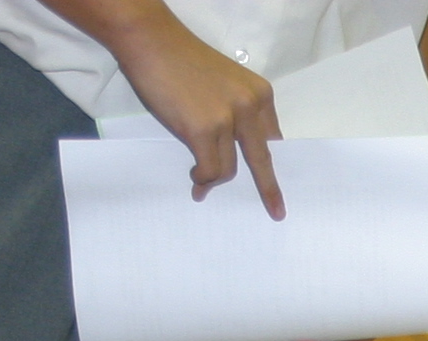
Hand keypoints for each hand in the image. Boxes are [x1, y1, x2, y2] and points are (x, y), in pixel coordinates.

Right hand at [105, 13, 285, 215]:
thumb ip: (237, 112)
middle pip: (263, 159)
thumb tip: (236, 148)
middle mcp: (250, 106)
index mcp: (259, 94)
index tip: (270, 180)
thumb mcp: (225, 83)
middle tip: (276, 211)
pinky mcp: (204, 129)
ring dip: (214, 180)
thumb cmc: (181, 61)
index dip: (268, 161)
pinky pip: (209, 170)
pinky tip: (195, 181)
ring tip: (200, 183)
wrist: (151, 41)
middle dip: (269, 189)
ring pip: (230, 169)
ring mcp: (228, 119)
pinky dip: (202, 180)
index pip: (272, 138)